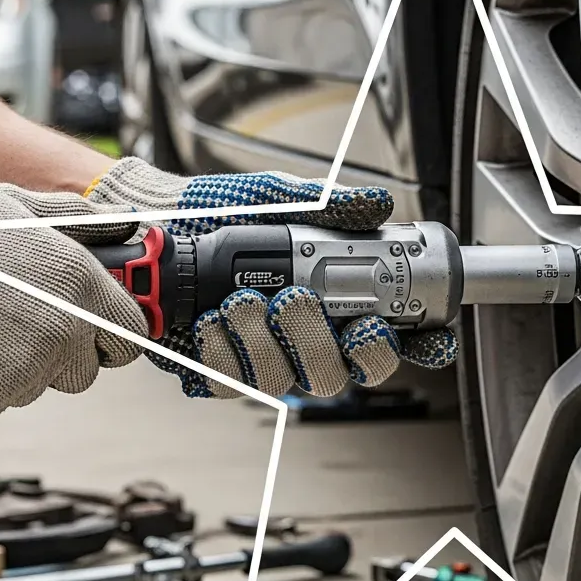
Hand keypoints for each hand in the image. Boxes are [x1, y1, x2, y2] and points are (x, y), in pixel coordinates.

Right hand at [0, 185, 147, 429]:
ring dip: (26, 368)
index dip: (116, 339)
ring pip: (45, 385)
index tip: (100, 337)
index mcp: (78, 281)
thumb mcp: (17, 206)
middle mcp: (64, 325)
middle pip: (88, 369)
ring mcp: (31, 362)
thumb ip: (82, 220)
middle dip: (67, 357)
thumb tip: (128, 225)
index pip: (132, 336)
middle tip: (30, 329)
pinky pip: (6, 398)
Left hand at [86, 158, 457, 397]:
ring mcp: (263, 358)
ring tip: (242, 300)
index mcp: (332, 302)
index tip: (430, 339)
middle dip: (320, 340)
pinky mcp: (218, 370)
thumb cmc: (216, 212)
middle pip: (342, 374)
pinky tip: (211, 320)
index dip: (418, 347)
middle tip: (296, 301)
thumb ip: (328, 205)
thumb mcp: (276, 198)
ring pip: (286, 381)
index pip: (389, 337)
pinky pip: (231, 383)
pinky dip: (223, 352)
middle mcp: (303, 338)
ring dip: (265, 342)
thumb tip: (374, 204)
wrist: (151, 224)